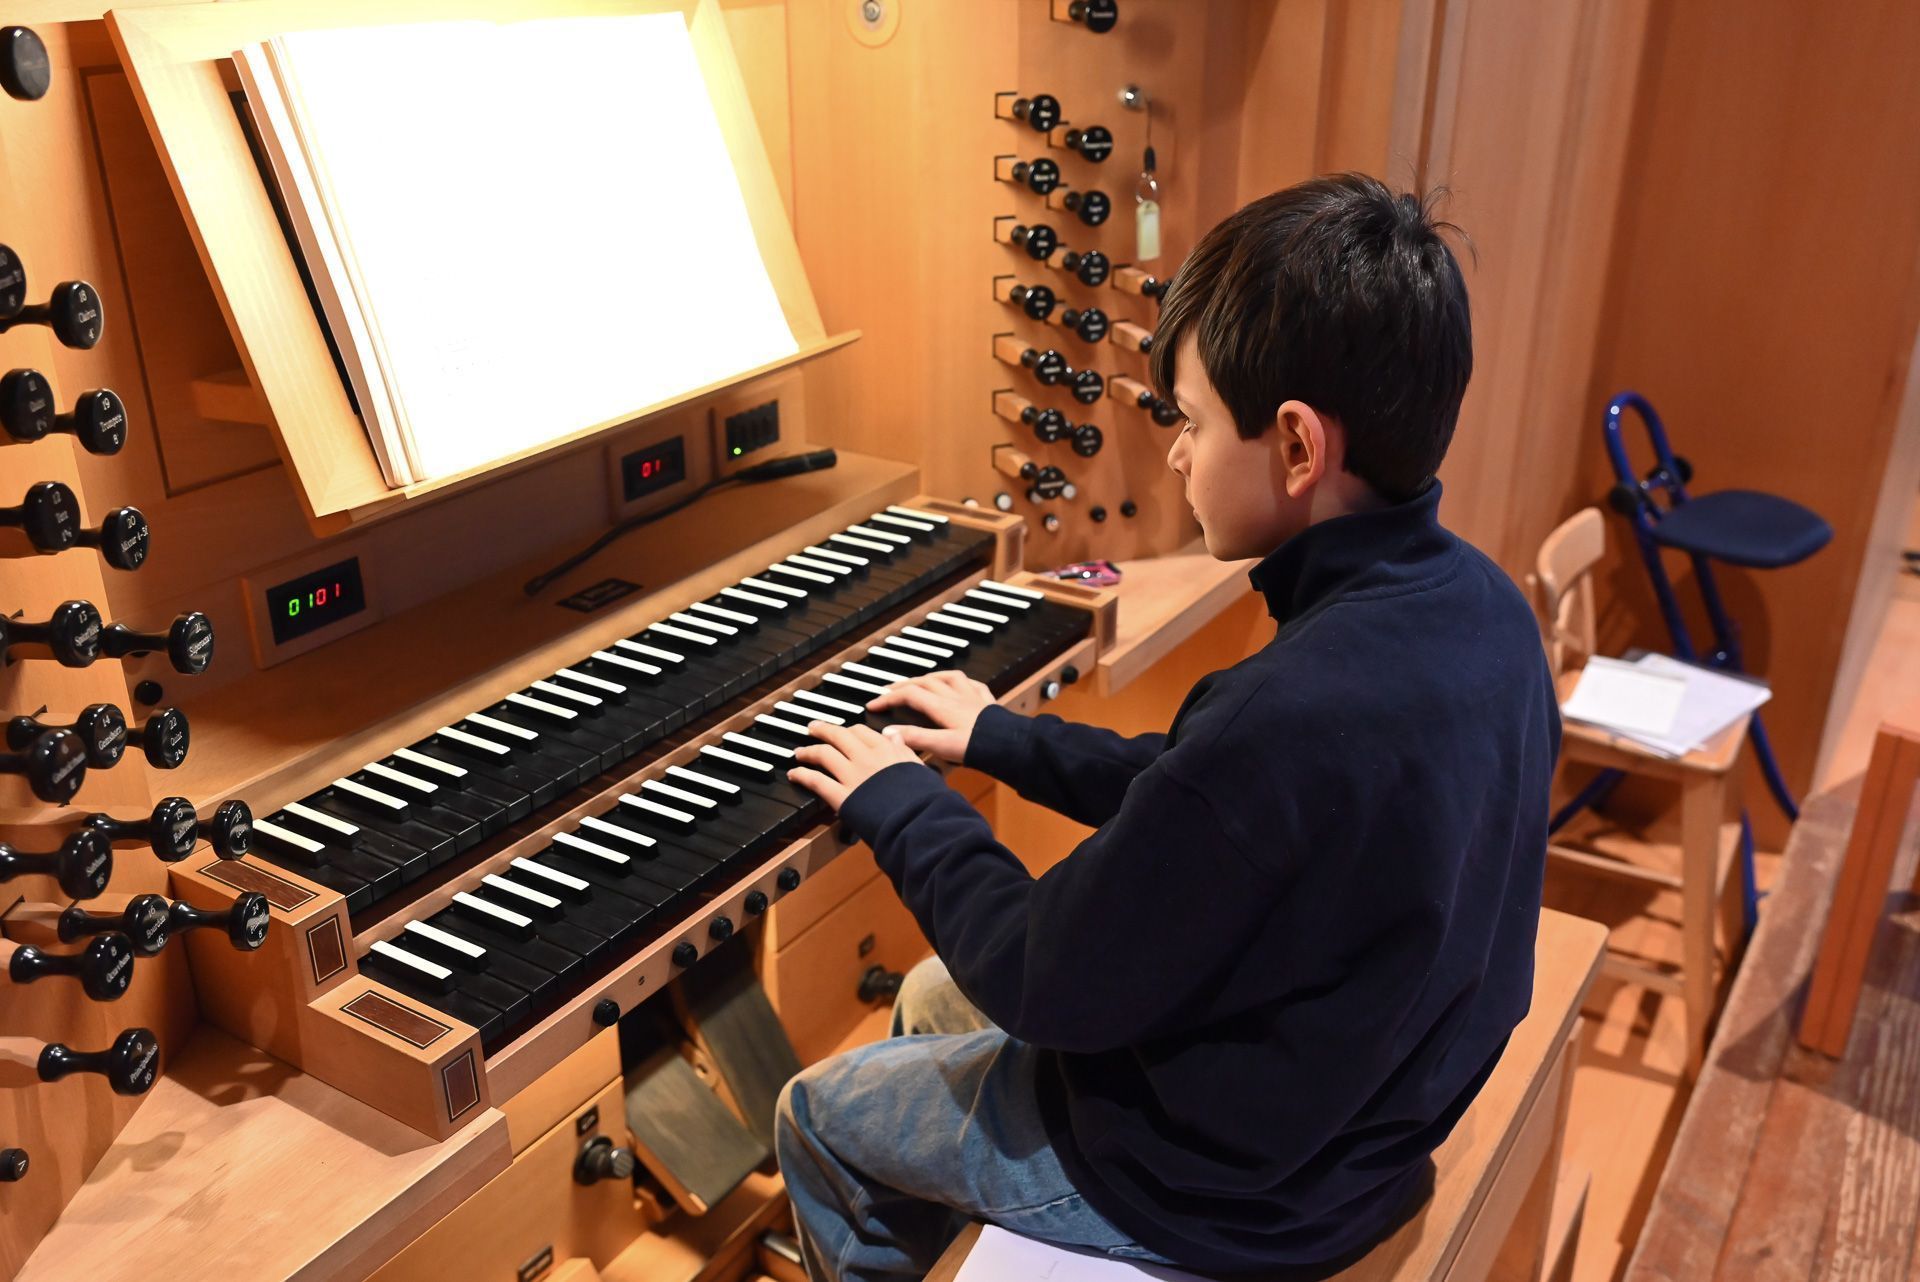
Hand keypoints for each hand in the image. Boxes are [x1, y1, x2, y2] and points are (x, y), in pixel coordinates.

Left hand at [789, 721, 922, 810]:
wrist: (918, 819)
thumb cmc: (924, 798)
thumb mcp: (919, 767)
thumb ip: (904, 751)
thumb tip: (896, 736)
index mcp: (886, 749)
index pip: (861, 731)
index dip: (849, 730)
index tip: (843, 732)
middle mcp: (866, 757)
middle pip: (838, 736)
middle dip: (823, 730)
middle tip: (813, 728)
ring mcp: (852, 776)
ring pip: (824, 754)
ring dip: (809, 750)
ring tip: (800, 751)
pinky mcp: (842, 796)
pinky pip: (817, 780)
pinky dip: (803, 774)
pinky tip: (795, 773)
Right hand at [864, 670, 994, 763]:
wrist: (1012, 746)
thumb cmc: (980, 748)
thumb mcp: (942, 746)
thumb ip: (915, 738)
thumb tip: (888, 734)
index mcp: (943, 707)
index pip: (909, 695)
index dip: (888, 698)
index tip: (872, 705)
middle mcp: (957, 697)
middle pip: (925, 682)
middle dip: (904, 685)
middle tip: (890, 691)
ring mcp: (973, 698)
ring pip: (948, 677)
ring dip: (931, 677)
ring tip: (921, 681)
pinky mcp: (988, 702)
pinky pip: (973, 684)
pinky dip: (962, 681)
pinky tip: (961, 683)